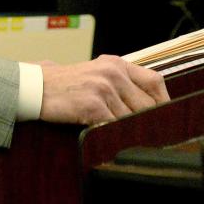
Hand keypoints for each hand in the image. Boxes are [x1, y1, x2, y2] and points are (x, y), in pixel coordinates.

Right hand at [39, 55, 168, 125]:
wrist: (38, 88)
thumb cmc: (68, 85)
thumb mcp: (97, 74)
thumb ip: (122, 83)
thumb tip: (150, 107)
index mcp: (117, 64)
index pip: (155, 81)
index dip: (164, 102)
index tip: (166, 118)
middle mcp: (113, 73)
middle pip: (147, 104)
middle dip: (149, 123)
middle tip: (151, 138)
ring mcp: (103, 88)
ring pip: (131, 119)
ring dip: (129, 132)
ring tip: (124, 139)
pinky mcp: (93, 105)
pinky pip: (114, 127)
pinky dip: (114, 136)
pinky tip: (108, 138)